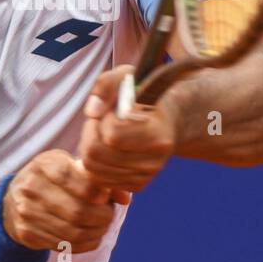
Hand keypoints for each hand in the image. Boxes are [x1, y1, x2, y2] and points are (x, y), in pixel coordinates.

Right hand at [3, 150, 127, 253]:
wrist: (12, 200)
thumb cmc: (51, 179)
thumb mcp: (69, 167)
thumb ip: (98, 178)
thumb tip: (125, 198)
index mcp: (44, 165)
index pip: (76, 180)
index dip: (98, 191)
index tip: (105, 197)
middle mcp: (31, 187)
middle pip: (78, 211)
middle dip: (102, 216)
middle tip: (108, 215)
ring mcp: (26, 212)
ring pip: (73, 231)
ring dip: (96, 232)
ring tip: (102, 226)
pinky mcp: (27, 234)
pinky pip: (64, 245)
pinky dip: (84, 244)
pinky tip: (91, 237)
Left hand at [76, 66, 177, 192]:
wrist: (173, 118)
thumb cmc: (147, 93)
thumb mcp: (129, 76)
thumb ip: (106, 85)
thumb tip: (92, 112)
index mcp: (158, 133)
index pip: (112, 135)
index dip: (102, 119)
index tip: (109, 110)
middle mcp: (155, 161)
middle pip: (96, 155)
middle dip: (89, 134)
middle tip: (98, 122)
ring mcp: (147, 176)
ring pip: (94, 171)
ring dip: (90, 148)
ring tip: (102, 133)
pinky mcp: (138, 185)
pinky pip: (100, 181)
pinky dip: (96, 164)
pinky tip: (106, 148)